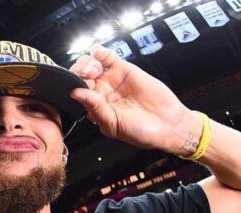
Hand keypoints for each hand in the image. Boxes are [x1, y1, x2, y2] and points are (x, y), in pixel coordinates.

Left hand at [69, 47, 198, 152]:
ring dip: (87, 64)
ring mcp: (111, 81)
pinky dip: (101, 54)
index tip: (75, 86)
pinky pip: (108, 58)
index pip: (77, 95)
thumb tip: (76, 94)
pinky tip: (98, 54)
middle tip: (84, 75)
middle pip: (80, 78)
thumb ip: (95, 108)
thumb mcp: (112, 124)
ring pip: (91, 66)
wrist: (167, 124)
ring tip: (92, 68)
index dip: (73, 88)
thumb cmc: (140, 131)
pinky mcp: (125, 70)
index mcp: (94, 110)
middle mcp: (100, 94)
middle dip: (78, 73)